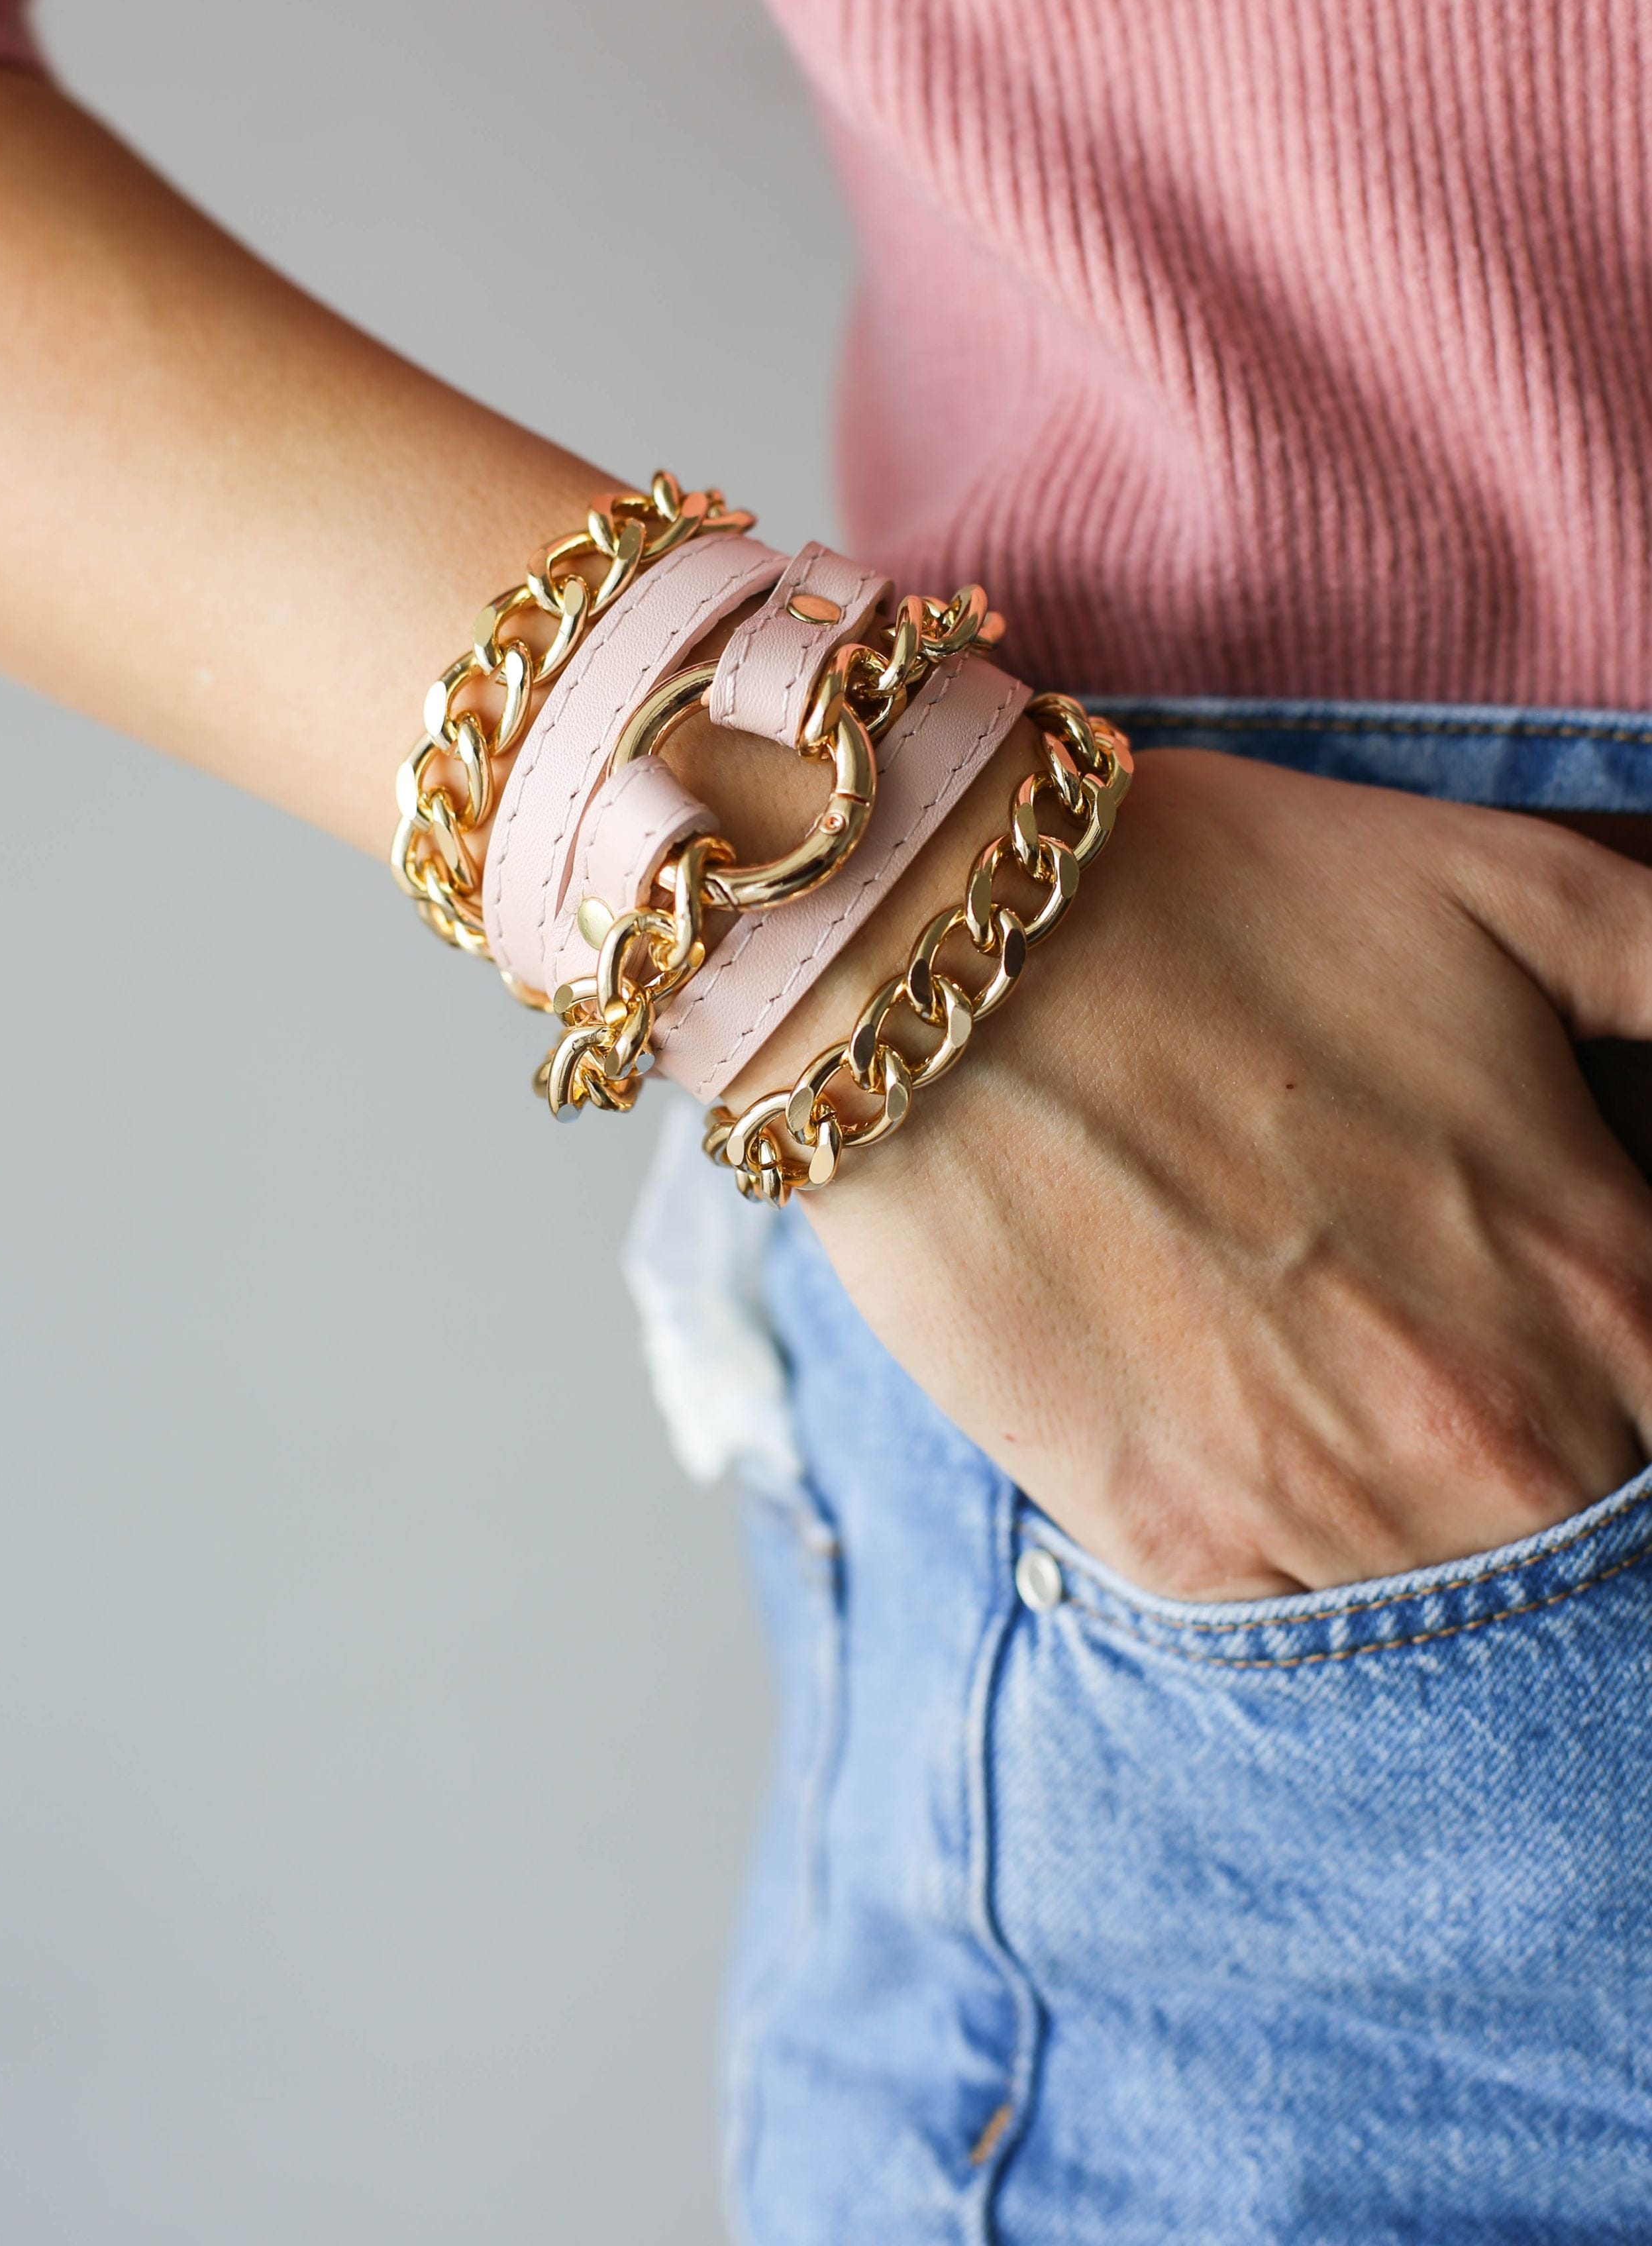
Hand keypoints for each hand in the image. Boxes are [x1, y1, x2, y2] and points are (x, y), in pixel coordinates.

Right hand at [765, 743, 1651, 1598]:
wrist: (941, 963)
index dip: (1640, 1358)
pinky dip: (1320, 1559)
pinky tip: (1272, 1435)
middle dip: (1573, 1451)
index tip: (1581, 1314)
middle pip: (1614, 1536)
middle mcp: (1499, 1441)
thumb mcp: (1522, 889)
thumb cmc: (1229, 901)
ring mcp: (1334, 1520)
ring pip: (1478, 1616)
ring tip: (1361, 1389)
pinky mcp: (1181, 1554)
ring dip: (1453, 1524)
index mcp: (1605, 1287)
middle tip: (1447, 1340)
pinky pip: (1309, 1633)